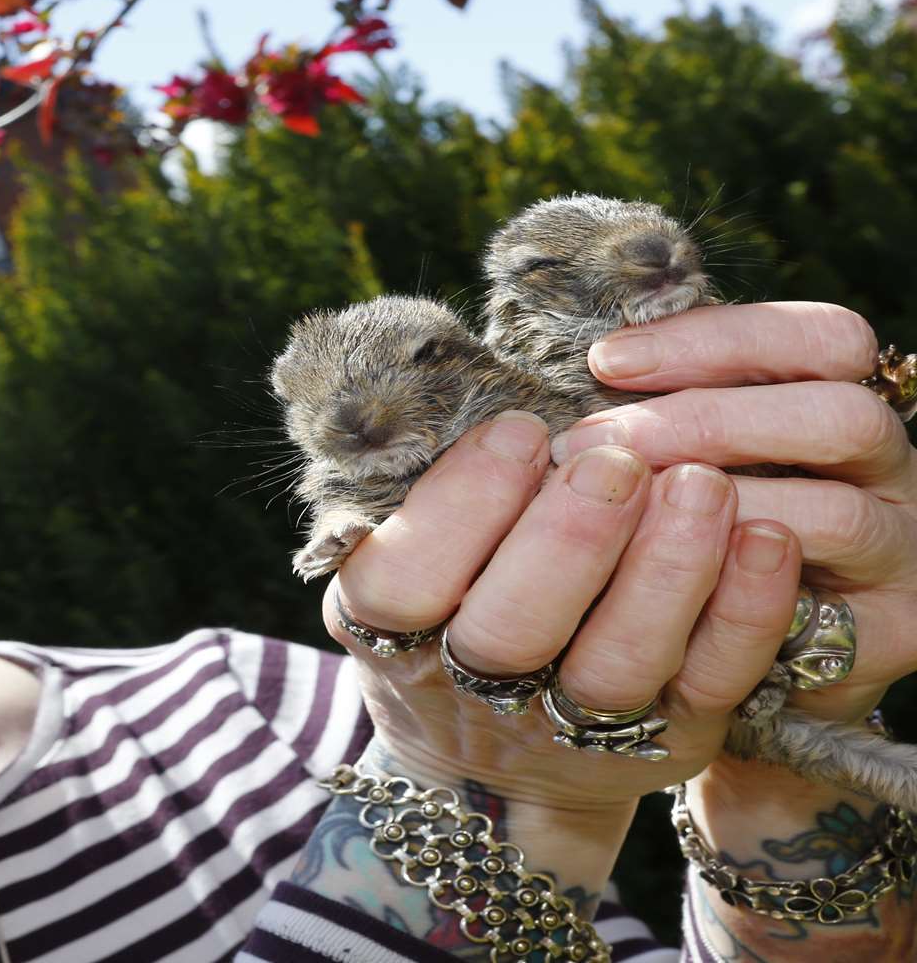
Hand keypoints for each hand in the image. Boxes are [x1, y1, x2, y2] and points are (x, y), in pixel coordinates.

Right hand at [328, 411, 802, 811]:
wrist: (501, 761)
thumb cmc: (452, 608)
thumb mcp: (410, 559)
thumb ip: (438, 497)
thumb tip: (497, 398)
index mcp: (393, 629)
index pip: (401, 581)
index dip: (459, 509)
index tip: (520, 433)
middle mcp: (474, 685)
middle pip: (508, 631)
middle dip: (566, 540)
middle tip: (614, 461)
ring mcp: (571, 724)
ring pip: (616, 662)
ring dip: (664, 571)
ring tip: (701, 482)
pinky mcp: (667, 739)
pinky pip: (712, 682)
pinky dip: (744, 613)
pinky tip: (766, 539)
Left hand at [554, 301, 916, 723]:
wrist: (735, 656)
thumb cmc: (683, 530)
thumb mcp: (675, 452)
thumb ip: (653, 408)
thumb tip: (583, 372)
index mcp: (842, 405)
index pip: (824, 341)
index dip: (717, 340)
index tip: (606, 361)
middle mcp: (886, 474)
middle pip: (842, 417)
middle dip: (706, 421)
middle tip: (592, 444)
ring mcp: (895, 556)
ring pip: (835, 515)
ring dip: (714, 510)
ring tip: (621, 513)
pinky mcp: (880, 640)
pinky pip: (810, 617)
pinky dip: (729, 603)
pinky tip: (663, 592)